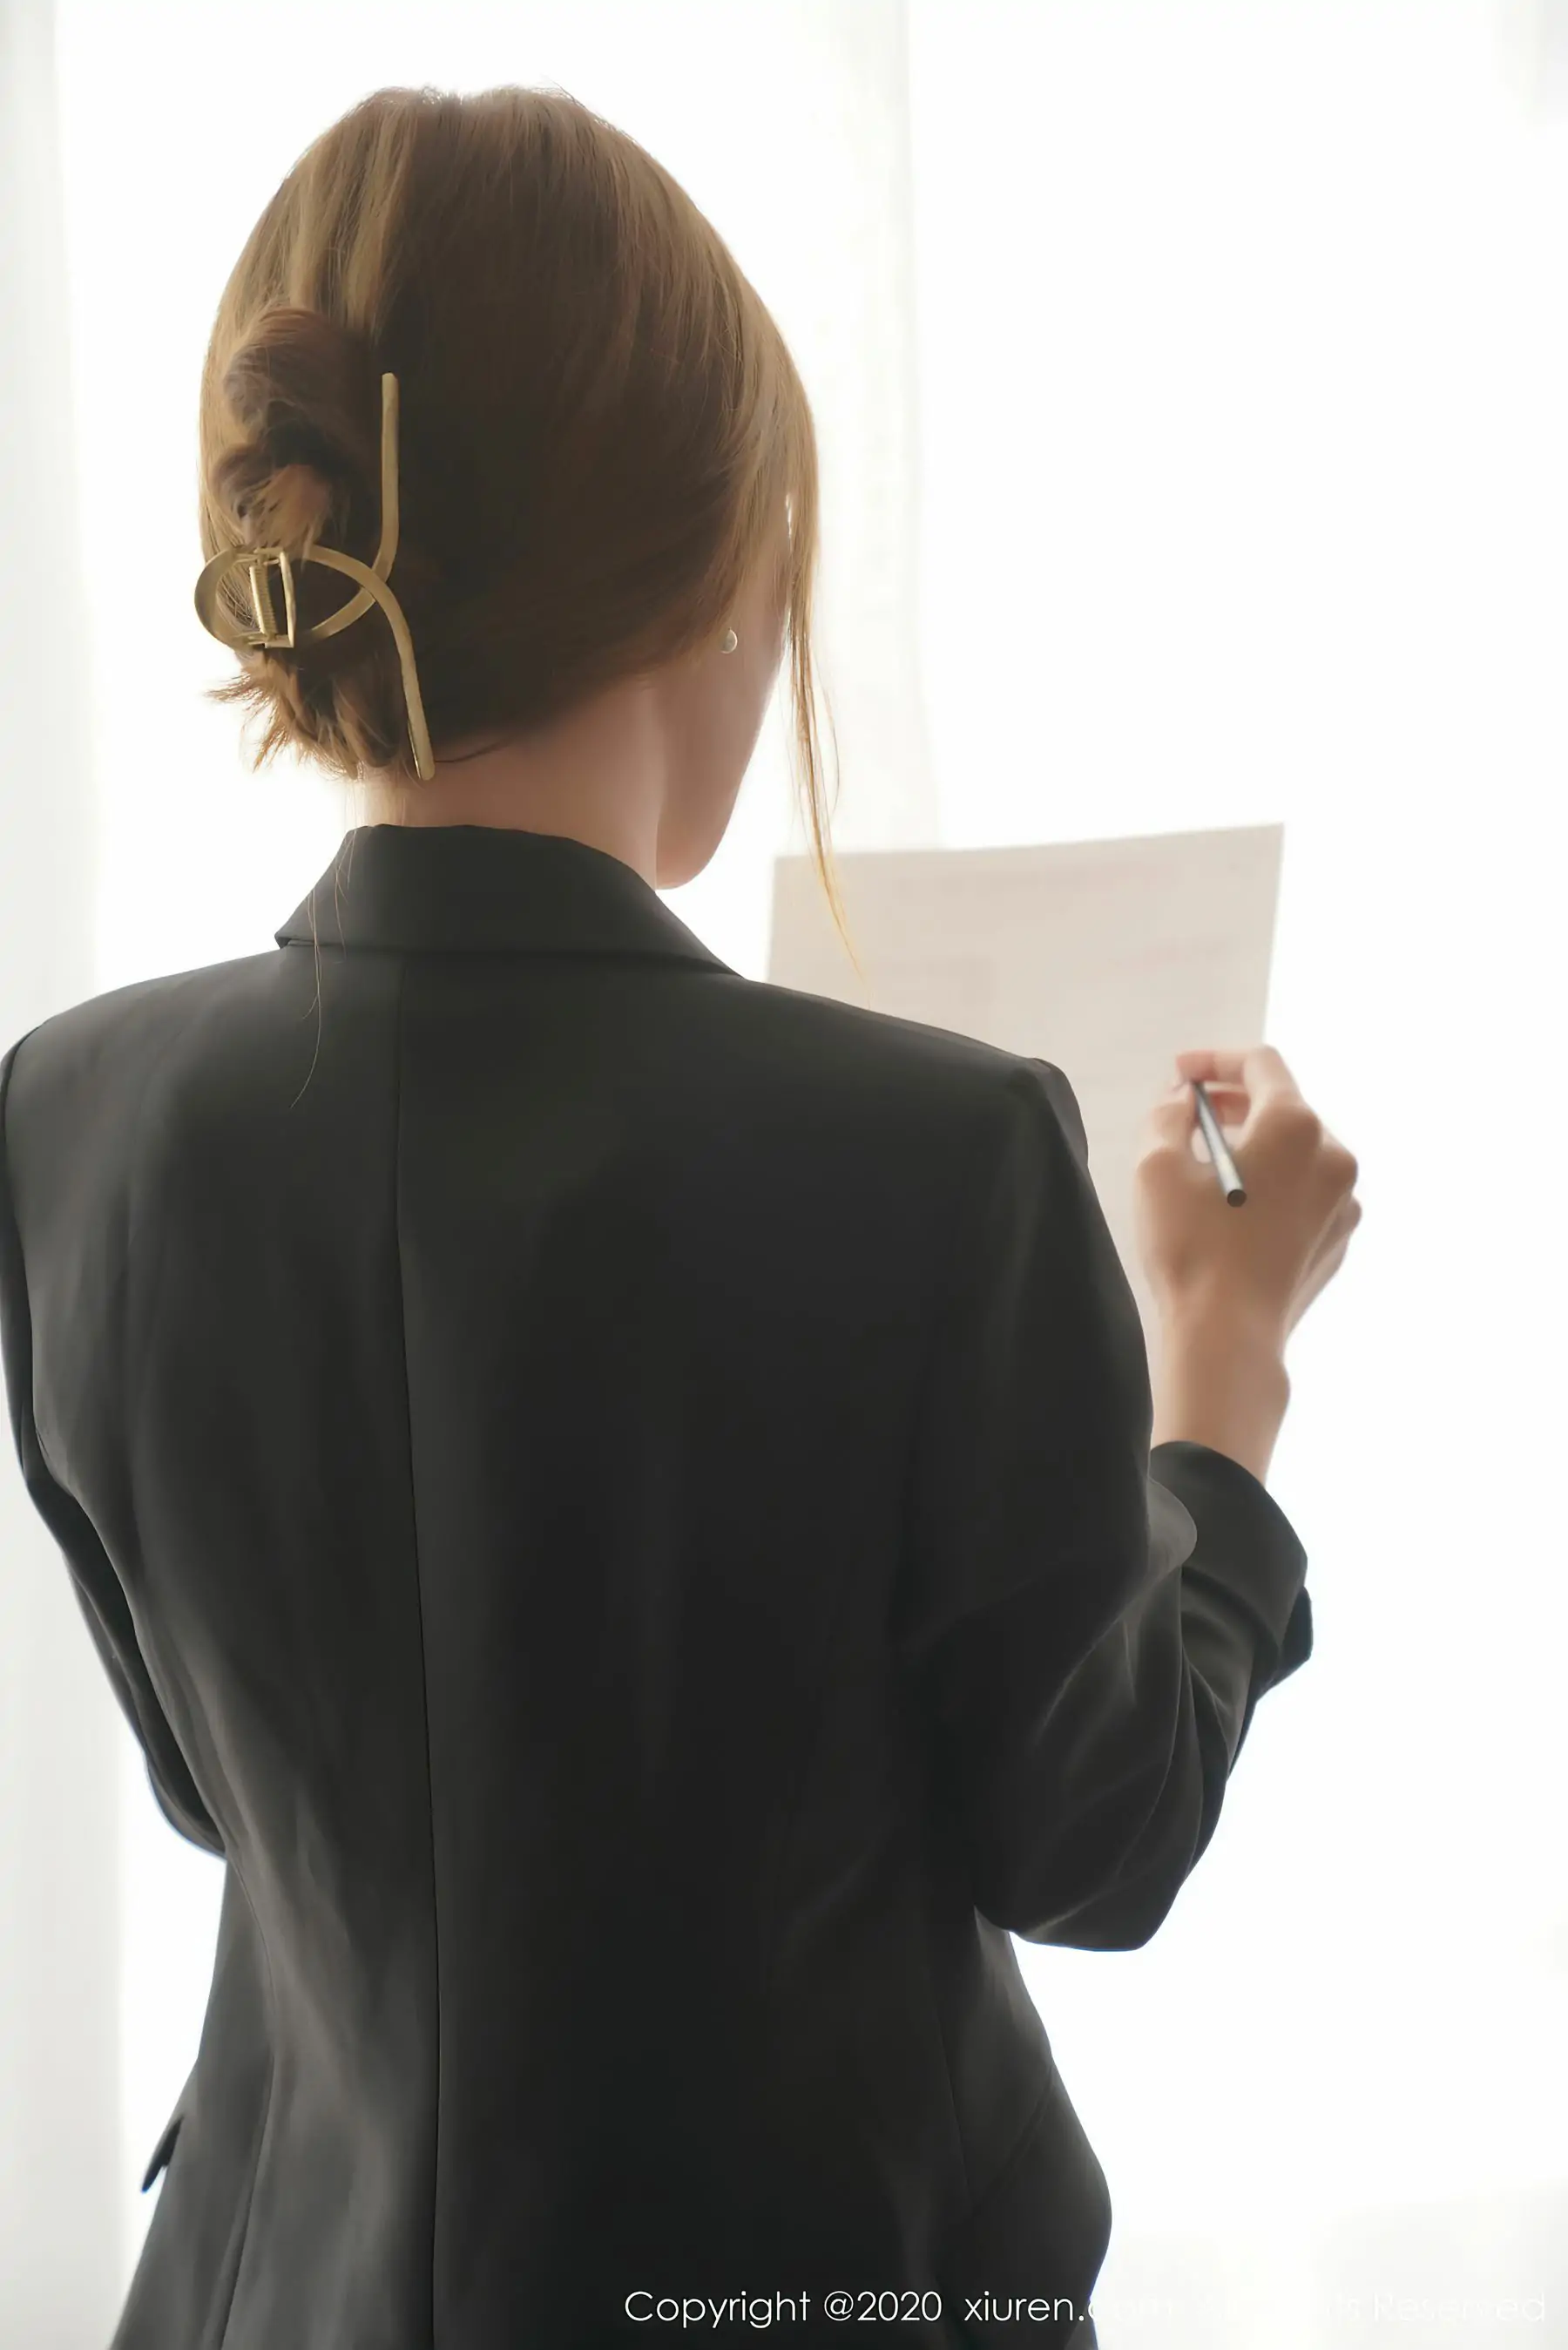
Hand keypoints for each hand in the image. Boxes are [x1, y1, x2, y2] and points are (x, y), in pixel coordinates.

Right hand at [1134, 1044, 1362, 1349]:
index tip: (1181, 1075)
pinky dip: (1276, 1185)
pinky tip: (1238, 1211)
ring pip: (1299, 1151)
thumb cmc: (1191, 1248)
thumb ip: (1169, 1113)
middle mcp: (1334, 1155)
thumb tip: (1186, 1099)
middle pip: (1284, 1105)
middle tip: (1189, 1115)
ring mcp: (1345, 1200)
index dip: (1214, 1060)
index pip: (1260, 1063)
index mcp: (1295, 1125)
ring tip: (1211, 1167)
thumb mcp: (1156, 1166)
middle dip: (1235, 1103)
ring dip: (1257, 1146)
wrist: (1229, 1336)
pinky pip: (1308, 1192)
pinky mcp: (1340, 1238)